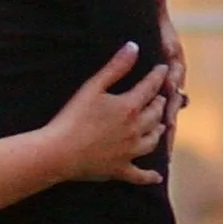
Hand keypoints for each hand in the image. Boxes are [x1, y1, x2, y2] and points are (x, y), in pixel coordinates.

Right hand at [45, 44, 168, 186]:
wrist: (59, 151)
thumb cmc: (73, 117)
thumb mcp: (93, 87)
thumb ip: (116, 67)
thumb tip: (134, 47)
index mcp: (129, 107)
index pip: (150, 88)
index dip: (158, 76)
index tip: (163, 69)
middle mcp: (135, 130)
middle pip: (155, 114)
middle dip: (160, 102)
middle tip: (161, 97)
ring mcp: (129, 152)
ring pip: (153, 141)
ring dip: (159, 131)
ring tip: (161, 126)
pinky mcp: (120, 170)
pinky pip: (139, 175)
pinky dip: (150, 176)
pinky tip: (157, 176)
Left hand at [151, 0, 187, 141]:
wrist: (161, 52)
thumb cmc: (158, 35)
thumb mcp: (157, 20)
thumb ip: (157, 2)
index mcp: (174, 62)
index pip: (175, 71)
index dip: (172, 80)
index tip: (170, 87)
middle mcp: (176, 82)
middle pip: (174, 99)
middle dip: (171, 114)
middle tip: (167, 125)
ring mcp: (170, 98)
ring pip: (171, 118)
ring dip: (168, 135)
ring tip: (164, 154)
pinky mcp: (164, 109)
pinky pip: (165, 127)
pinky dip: (164, 143)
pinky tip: (162, 160)